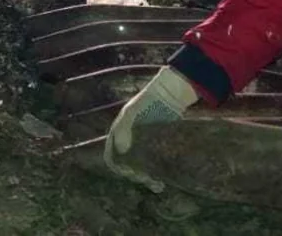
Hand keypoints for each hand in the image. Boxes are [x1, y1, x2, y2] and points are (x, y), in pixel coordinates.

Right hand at [102, 66, 198, 191]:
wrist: (169, 94)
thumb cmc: (148, 101)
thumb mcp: (132, 112)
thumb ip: (124, 128)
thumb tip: (121, 149)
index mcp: (118, 133)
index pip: (112, 156)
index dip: (119, 167)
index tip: (131, 174)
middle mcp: (128, 140)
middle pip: (127, 164)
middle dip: (136, 174)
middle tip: (148, 180)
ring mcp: (143, 142)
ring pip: (140, 165)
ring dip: (146, 176)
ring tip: (158, 185)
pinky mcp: (156, 143)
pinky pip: (153, 161)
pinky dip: (156, 171)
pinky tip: (163, 178)